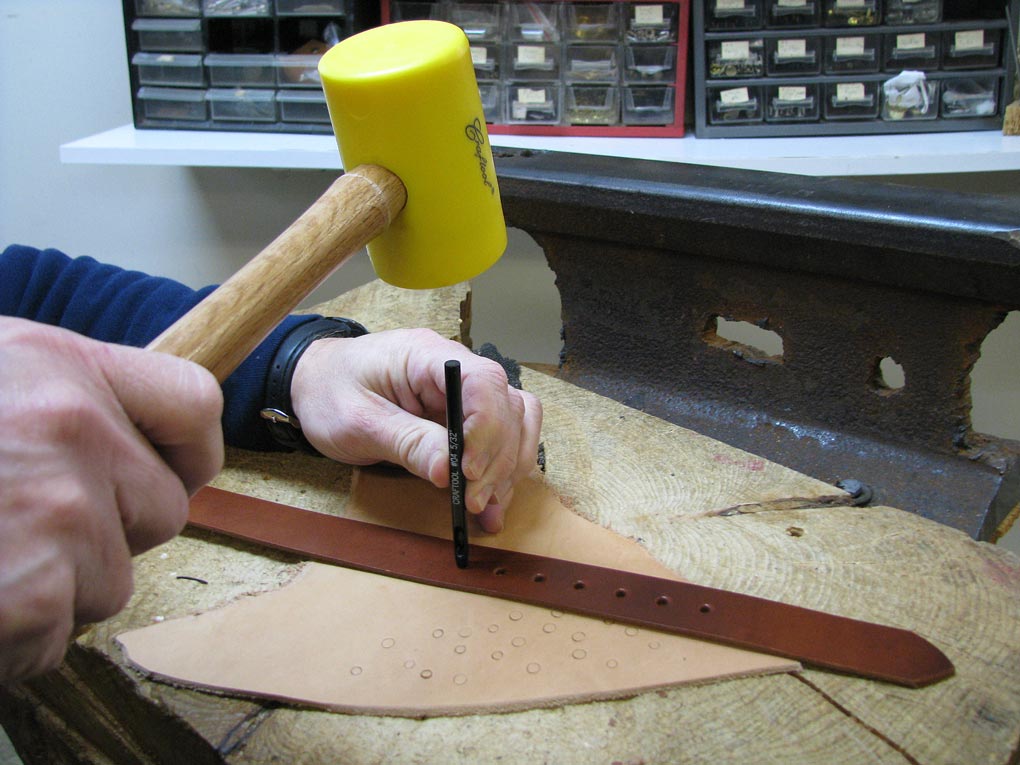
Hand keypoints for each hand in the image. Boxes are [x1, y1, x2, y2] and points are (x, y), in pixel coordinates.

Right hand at [0, 318, 223, 683]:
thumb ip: (58, 398)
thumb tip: (126, 441)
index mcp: (63, 369)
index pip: (195, 405)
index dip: (190, 450)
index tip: (173, 470)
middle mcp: (73, 434)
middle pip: (162, 510)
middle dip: (107, 531)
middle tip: (23, 525)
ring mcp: (56, 517)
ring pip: (111, 583)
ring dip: (53, 589)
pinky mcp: (29, 595)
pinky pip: (55, 638)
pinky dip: (12, 639)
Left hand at [291, 328, 542, 532]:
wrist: (313, 383)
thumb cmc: (329, 392)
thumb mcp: (358, 421)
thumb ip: (405, 442)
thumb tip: (448, 471)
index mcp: (427, 356)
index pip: (482, 382)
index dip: (487, 428)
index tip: (470, 471)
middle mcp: (456, 369)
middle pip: (507, 406)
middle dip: (498, 458)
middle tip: (475, 500)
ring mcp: (463, 392)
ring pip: (516, 421)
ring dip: (508, 466)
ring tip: (487, 505)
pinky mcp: (463, 416)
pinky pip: (501, 438)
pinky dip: (503, 470)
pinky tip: (493, 502)